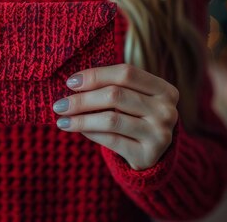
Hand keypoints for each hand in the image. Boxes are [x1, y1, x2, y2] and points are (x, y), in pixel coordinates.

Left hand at [52, 64, 179, 169]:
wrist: (153, 153)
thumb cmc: (136, 117)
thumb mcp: (133, 98)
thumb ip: (112, 86)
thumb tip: (74, 83)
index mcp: (165, 89)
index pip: (126, 73)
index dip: (96, 75)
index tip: (70, 82)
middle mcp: (167, 110)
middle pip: (116, 95)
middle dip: (82, 99)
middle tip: (59, 104)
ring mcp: (160, 133)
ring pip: (111, 120)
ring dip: (81, 119)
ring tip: (62, 120)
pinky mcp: (148, 154)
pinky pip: (111, 140)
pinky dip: (90, 133)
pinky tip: (77, 130)